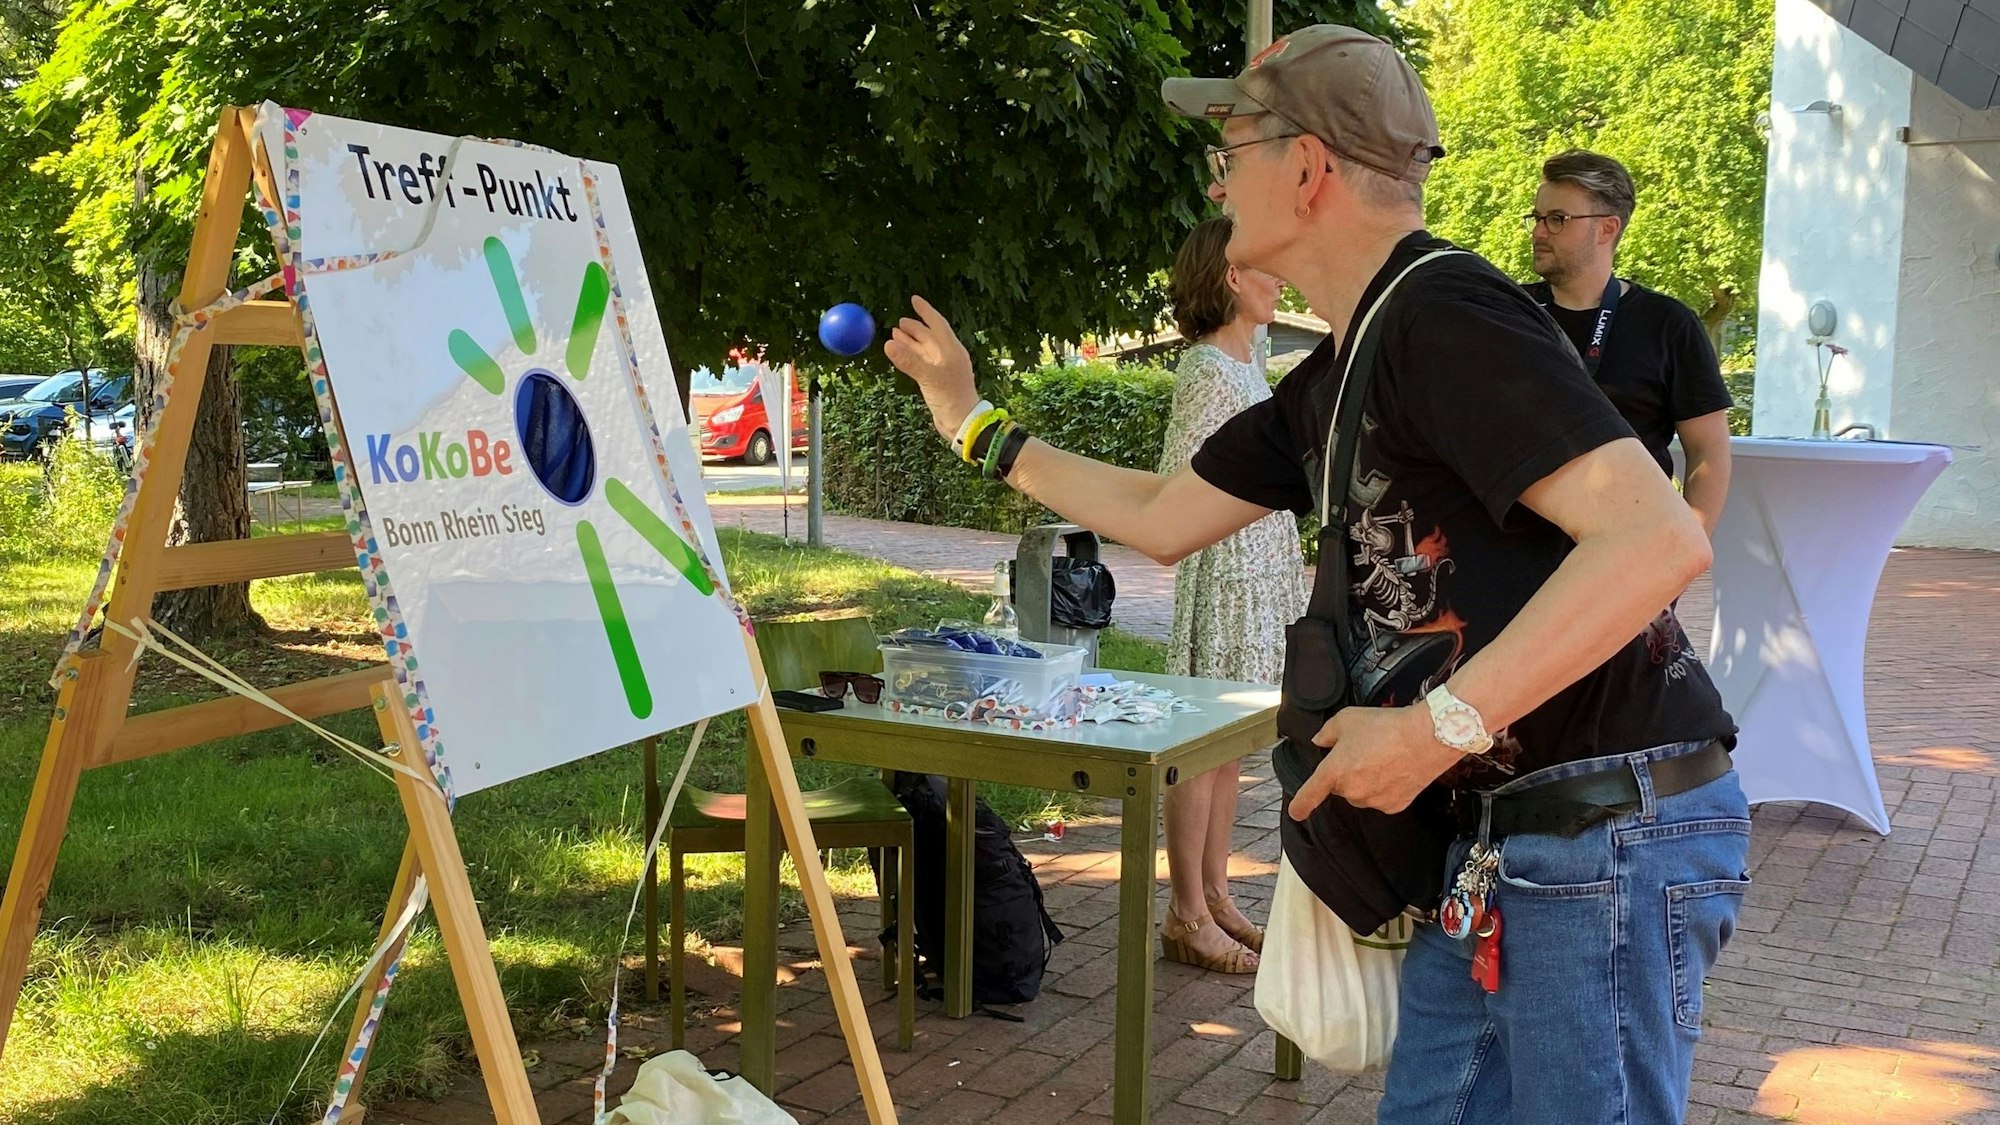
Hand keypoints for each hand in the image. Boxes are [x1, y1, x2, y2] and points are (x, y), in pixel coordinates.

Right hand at [883, 296, 979, 439]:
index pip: (937, 324)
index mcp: (951, 350)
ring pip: (924, 350)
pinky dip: (911, 356)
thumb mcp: (929, 377)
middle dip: (915, 327)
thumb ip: (909, 360)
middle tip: (899, 321)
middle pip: (929, 336)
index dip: (925, 311)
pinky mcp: (936, 380)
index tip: (914, 299)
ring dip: (911, 341)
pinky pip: (921, 362)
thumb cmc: (950, 398)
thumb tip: (888, 343)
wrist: (962, 423)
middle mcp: (948, 356)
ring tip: (895, 334)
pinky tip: (901, 354)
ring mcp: (942, 369)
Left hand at [1286, 705, 1462, 817]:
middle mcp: (1351, 791)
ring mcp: (1373, 801)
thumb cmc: (1387, 726)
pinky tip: (1396, 769)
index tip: (1296, 812)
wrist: (1427, 738)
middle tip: (1365, 750)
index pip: (1309, 795)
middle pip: (1341, 787)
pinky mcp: (1394, 806)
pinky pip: (1382, 798)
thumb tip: (1320, 741)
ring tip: (1384, 757)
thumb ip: (1327, 732)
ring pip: (1361, 794)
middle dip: (1347, 772)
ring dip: (1366, 781)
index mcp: (1334, 772)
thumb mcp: (1347, 719)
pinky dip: (1386, 787)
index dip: (1300, 805)